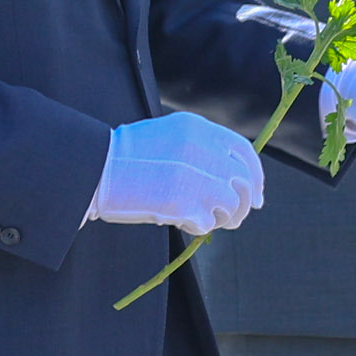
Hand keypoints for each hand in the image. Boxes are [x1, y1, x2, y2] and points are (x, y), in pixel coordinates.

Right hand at [86, 112, 266, 232]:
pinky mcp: (184, 204)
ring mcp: (196, 178)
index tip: (258, 193)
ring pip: (232, 205)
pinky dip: (199, 227)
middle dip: (246, 203)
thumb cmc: (126, 155)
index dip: (256, 174)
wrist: (97, 169)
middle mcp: (203, 150)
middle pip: (244, 180)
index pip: (244, 150)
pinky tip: (184, 221)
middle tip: (237, 217)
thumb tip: (230, 173)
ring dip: (225, 218)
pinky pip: (207, 223)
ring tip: (208, 220)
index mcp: (199, 128)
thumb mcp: (169, 134)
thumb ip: (201, 147)